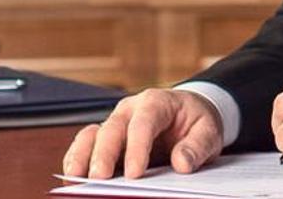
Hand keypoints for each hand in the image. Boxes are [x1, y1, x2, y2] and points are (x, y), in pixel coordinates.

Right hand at [63, 88, 225, 179]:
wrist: (188, 114)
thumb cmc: (196, 122)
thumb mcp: (208, 131)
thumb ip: (197, 146)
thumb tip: (182, 163)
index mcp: (156, 102)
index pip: (143, 123)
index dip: (137, 148)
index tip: (135, 174)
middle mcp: (130, 110)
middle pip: (112, 129)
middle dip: (104, 154)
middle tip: (99, 178)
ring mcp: (115, 123)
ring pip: (92, 134)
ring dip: (82, 156)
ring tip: (76, 178)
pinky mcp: (107, 138)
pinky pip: (86, 145)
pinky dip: (77, 158)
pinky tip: (73, 175)